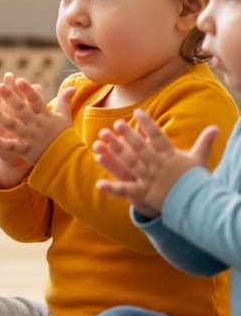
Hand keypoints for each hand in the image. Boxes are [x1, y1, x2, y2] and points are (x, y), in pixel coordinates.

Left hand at [0, 73, 74, 182]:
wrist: (66, 160)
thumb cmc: (62, 136)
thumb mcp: (64, 118)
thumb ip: (64, 101)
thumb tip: (73, 87)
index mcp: (45, 116)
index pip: (36, 100)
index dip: (27, 90)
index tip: (18, 80)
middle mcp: (36, 125)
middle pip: (22, 109)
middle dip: (10, 98)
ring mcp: (30, 138)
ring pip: (13, 125)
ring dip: (0, 116)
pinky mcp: (25, 151)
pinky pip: (12, 147)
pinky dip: (2, 143)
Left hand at [93, 109, 218, 218]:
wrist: (197, 204)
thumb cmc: (195, 180)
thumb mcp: (199, 159)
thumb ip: (204, 142)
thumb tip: (216, 127)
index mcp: (170, 156)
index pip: (158, 136)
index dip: (147, 123)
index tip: (137, 111)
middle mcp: (158, 166)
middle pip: (141, 148)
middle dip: (128, 136)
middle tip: (117, 123)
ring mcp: (150, 180)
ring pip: (130, 164)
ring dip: (115, 154)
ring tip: (101, 143)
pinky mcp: (144, 194)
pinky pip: (126, 190)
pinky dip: (113, 188)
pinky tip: (99, 183)